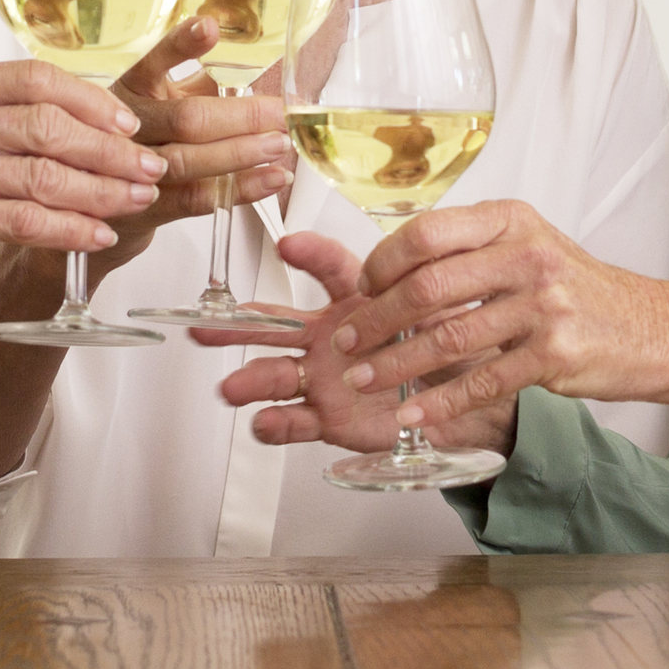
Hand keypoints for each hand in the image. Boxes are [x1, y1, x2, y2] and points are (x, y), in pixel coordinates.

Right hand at [0, 59, 164, 305]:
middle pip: (45, 123)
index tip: (128, 122)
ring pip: (41, 172)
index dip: (90, 99)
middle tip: (149, 165)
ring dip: (100, 189)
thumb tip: (82, 118)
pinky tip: (98, 236)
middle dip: (108, 147)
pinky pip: (22, 219)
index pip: (32, 77)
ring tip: (138, 200)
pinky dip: (68, 229)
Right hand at [90, 12, 295, 276]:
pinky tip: (272, 178)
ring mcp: (132, 170)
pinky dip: (242, 189)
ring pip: (190, 161)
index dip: (181, 45)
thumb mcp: (162, 103)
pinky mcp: (146, 208)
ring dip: (241, 154)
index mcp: (131, 91)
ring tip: (279, 146)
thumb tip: (260, 80)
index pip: (153, 62)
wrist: (101, 202)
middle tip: (279, 113)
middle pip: (185, 119)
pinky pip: (198, 199)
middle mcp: (127, 127)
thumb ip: (202, 87)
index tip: (209, 26)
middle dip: (240, 116)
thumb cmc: (145, 141)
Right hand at [199, 233, 517, 457]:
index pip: (328, 268)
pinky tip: (262, 422)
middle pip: (274, 325)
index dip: (309, 255)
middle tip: (208, 326)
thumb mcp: (441, 308)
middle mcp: (330, 336)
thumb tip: (421, 262)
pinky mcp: (329, 417)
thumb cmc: (447, 349)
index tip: (288, 244)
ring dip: (250, 380)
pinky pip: (295, 421)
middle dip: (239, 326)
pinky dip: (276, 424)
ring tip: (231, 388)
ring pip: (275, 376)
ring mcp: (324, 377)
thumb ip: (421, 288)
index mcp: (356, 299)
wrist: (460, 402)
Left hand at [299, 202, 668, 437]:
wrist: (646, 327)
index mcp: (511, 220)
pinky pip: (482, 382)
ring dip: (395, 365)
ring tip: (362, 381)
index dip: (383, 263)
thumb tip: (389, 270)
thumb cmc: (574, 287)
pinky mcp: (555, 355)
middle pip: (428, 286)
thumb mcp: (526, 246)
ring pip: (448, 338)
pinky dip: (440, 403)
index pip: (427, 233)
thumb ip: (469, 250)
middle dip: (375, 320)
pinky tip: (411, 415)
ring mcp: (544, 306)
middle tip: (345, 344)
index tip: (360, 290)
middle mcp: (528, 256)